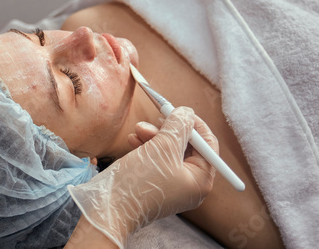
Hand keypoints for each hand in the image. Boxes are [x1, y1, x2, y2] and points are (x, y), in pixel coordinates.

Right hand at [67, 107, 217, 248]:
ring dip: (154, 136)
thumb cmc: (141, 181)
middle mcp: (190, 184)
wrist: (110, 208)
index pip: (208, 144)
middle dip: (169, 129)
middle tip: (158, 116)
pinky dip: (146, 147)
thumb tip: (187, 112)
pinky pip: (156, 159)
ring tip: (138, 129)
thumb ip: (178, 126)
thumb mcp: (162, 146)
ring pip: (169, 150)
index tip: (178, 110)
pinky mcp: (155, 184)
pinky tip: (133, 140)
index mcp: (201, 179)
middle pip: (187, 146)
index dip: (194, 124)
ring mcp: (172, 185)